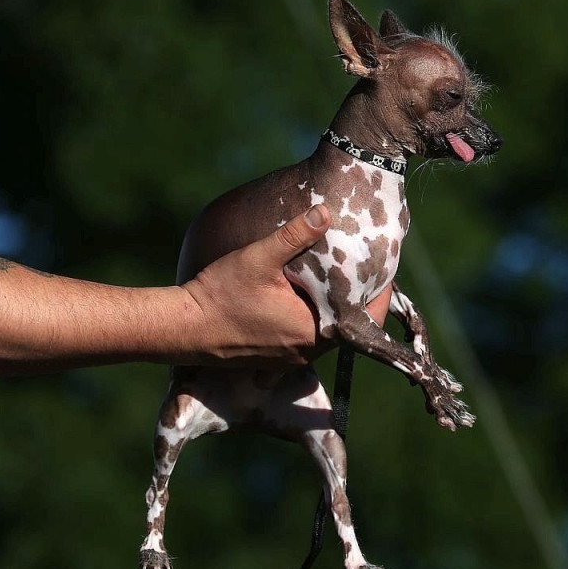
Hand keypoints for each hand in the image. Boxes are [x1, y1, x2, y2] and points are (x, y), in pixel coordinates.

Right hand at [180, 205, 390, 367]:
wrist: (183, 329)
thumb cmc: (220, 294)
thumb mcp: (258, 258)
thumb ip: (294, 235)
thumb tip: (325, 211)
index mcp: (313, 331)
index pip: (365, 318)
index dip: (380, 292)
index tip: (384, 268)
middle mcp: (307, 351)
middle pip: (349, 325)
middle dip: (356, 296)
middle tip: (363, 265)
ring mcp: (291, 357)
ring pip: (327, 331)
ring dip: (333, 307)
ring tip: (336, 275)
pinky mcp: (276, 357)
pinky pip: (307, 336)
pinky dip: (313, 316)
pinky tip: (304, 292)